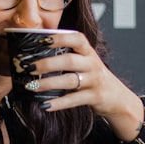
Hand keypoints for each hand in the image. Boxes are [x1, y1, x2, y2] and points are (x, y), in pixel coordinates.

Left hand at [22, 31, 144, 140]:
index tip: (41, 40)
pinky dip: (58, 103)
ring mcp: (94, 80)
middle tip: (29, 67)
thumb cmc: (92, 76)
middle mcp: (92, 63)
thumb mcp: (84, 62)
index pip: (76, 39)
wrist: (116, 96)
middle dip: (47, 64)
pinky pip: (74, 100)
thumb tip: (34, 56)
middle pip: (69, 60)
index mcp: (88, 51)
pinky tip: (45, 105)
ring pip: (70, 80)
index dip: (59, 38)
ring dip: (48, 83)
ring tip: (31, 86)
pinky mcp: (94, 97)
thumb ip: (66, 56)